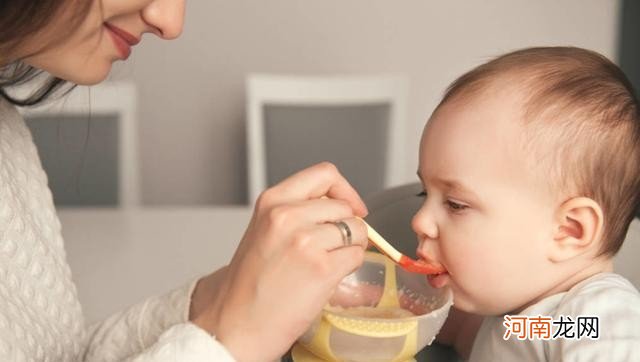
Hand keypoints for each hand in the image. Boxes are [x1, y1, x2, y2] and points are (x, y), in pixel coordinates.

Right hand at [192, 162, 368, 360]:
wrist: (236, 322)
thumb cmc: (250, 283)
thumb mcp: (266, 229)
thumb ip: (298, 210)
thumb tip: (341, 207)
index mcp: (272, 201)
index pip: (324, 173)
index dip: (345, 190)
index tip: (350, 206)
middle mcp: (288, 215)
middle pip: (345, 207)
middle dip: (347, 226)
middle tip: (330, 247)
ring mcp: (306, 241)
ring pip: (356, 230)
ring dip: (350, 247)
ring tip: (325, 263)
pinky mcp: (322, 268)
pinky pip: (356, 256)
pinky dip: (350, 266)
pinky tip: (326, 277)